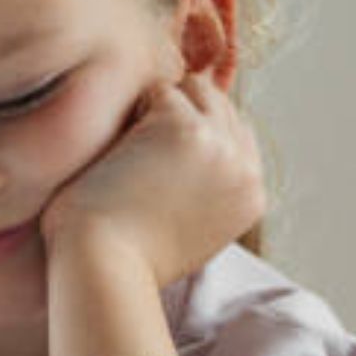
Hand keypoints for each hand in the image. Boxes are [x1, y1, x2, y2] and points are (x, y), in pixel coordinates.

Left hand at [38, 69, 265, 287]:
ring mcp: (220, 145)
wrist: (105, 266)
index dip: (199, 133)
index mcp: (251, 196)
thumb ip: (204, 192)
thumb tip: (186, 159)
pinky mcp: (185, 127)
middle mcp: (245, 169)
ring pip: (195, 90)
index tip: (162, 152)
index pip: (238, 136)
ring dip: (158, 107)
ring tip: (129, 149)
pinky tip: (117, 147)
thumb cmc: (128, 255)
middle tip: (138, 148)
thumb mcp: (188, 229)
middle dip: (180, 114)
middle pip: (220, 107)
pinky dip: (134, 109)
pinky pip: (160, 91)